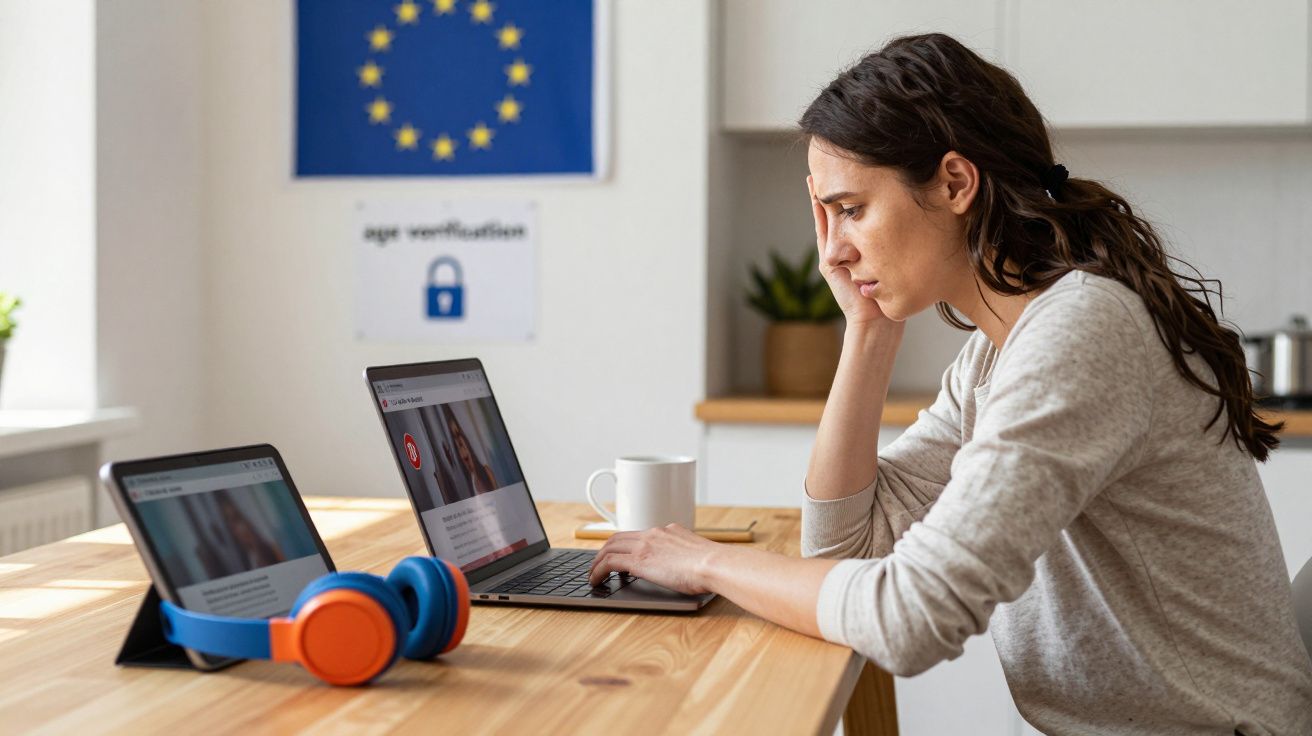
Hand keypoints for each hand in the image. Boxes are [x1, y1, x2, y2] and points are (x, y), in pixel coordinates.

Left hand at [587, 524, 718, 594]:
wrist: (714, 564)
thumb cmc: (713, 564)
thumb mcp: (696, 553)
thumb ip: (685, 554)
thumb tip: (685, 564)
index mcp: (667, 531)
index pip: (638, 534)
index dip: (624, 544)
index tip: (620, 554)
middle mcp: (653, 533)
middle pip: (618, 537)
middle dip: (605, 550)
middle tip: (599, 563)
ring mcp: (644, 545)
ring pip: (610, 547)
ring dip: (597, 561)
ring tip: (593, 574)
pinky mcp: (638, 560)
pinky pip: (609, 562)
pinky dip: (598, 570)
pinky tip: (596, 580)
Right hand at [807, 175, 887, 327]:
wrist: (878, 322)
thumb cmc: (894, 294)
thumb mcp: (896, 260)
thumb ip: (898, 244)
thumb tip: (923, 217)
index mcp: (859, 247)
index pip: (853, 215)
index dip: (851, 194)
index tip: (856, 171)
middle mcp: (844, 248)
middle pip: (836, 212)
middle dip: (833, 189)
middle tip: (829, 163)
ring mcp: (833, 253)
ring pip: (826, 217)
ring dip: (821, 195)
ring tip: (816, 173)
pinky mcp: (828, 261)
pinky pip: (823, 229)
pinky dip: (818, 210)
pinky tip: (816, 192)